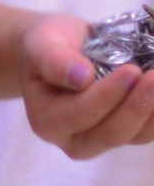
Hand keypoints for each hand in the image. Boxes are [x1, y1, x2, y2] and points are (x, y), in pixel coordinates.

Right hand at [19, 14, 153, 158]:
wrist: (56, 51)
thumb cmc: (45, 46)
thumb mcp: (42, 45)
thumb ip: (54, 61)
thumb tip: (81, 77)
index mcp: (46, 120)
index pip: (79, 114)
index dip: (107, 95)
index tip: (131, 70)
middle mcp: (71, 138)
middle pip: (110, 133)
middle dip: (136, 107)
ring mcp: (99, 140)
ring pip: (133, 136)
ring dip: (151, 112)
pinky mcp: (121, 135)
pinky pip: (144, 133)